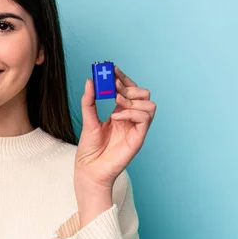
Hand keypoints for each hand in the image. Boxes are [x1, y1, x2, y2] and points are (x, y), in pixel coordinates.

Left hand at [73, 65, 156, 221]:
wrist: (89, 170)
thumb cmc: (89, 149)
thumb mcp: (87, 120)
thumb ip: (89, 101)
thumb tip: (90, 81)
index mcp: (120, 113)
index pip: (129, 90)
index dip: (123, 78)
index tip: (112, 69)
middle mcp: (131, 119)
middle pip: (144, 94)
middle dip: (130, 86)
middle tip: (113, 88)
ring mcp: (136, 129)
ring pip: (150, 104)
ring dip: (133, 100)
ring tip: (116, 103)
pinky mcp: (138, 138)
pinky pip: (145, 119)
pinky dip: (132, 113)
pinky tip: (117, 116)